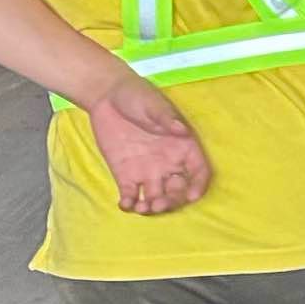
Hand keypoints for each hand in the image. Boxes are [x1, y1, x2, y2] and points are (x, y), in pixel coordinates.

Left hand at [84, 67, 212, 215]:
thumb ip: (166, 118)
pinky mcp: (126, 175)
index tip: (191, 196)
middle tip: (158, 204)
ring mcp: (147, 171)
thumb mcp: (153, 104)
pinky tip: (124, 204)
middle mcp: (168, 163)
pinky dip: (129, 204)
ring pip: (156, 198)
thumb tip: (181, 130)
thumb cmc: (136, 95)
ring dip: (152, 208)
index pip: (198, 171)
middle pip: (178, 191)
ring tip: (141, 208)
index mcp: (182, 146)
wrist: (106, 95)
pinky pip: (131, 195)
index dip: (198, 185)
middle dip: (171, 202)